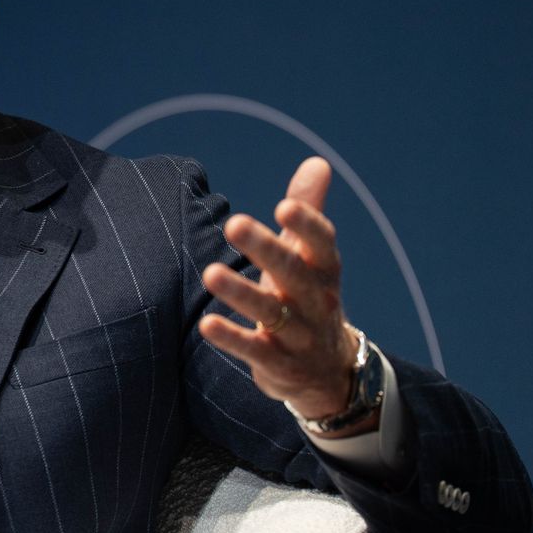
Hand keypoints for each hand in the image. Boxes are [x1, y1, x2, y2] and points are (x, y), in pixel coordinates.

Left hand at [199, 157, 372, 434]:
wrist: (326, 371)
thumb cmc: (308, 296)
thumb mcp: (312, 257)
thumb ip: (310, 210)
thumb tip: (317, 162)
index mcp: (324, 269)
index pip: (322, 244)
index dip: (307, 225)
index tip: (284, 205)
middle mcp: (317, 300)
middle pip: (293, 273)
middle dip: (266, 249)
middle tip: (234, 223)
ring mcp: (300, 334)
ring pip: (272, 312)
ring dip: (242, 293)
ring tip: (211, 273)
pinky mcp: (279, 364)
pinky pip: (255, 350)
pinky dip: (232, 338)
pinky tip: (206, 323)